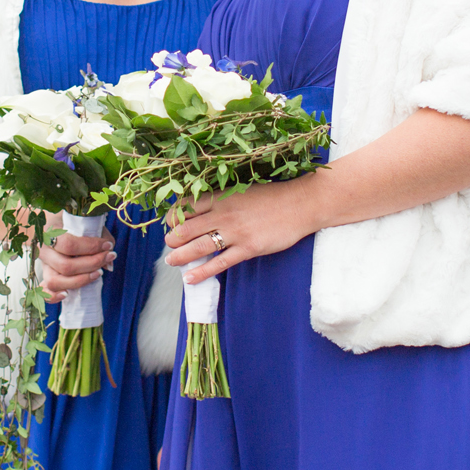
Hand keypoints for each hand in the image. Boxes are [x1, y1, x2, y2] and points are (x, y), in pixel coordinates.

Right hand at [40, 231, 114, 301]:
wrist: (59, 227)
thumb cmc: (76, 225)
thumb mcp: (88, 224)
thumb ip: (101, 238)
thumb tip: (108, 263)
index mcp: (50, 233)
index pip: (69, 244)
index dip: (91, 247)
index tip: (108, 245)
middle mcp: (44, 250)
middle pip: (65, 266)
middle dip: (91, 264)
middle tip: (108, 257)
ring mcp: (44, 266)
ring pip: (55, 281)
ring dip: (80, 280)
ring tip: (98, 273)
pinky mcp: (45, 277)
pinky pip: (45, 292)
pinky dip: (54, 296)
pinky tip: (67, 294)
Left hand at [162, 179, 322, 284]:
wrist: (301, 204)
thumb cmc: (273, 197)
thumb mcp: (242, 191)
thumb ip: (222, 200)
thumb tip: (203, 210)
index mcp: (221, 197)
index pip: (186, 207)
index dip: (173, 217)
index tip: (171, 224)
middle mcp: (224, 214)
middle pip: (187, 228)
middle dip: (173, 238)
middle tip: (169, 245)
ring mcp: (235, 232)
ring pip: (199, 246)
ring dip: (181, 255)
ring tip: (171, 261)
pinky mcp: (248, 248)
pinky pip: (219, 263)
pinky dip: (202, 272)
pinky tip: (190, 278)